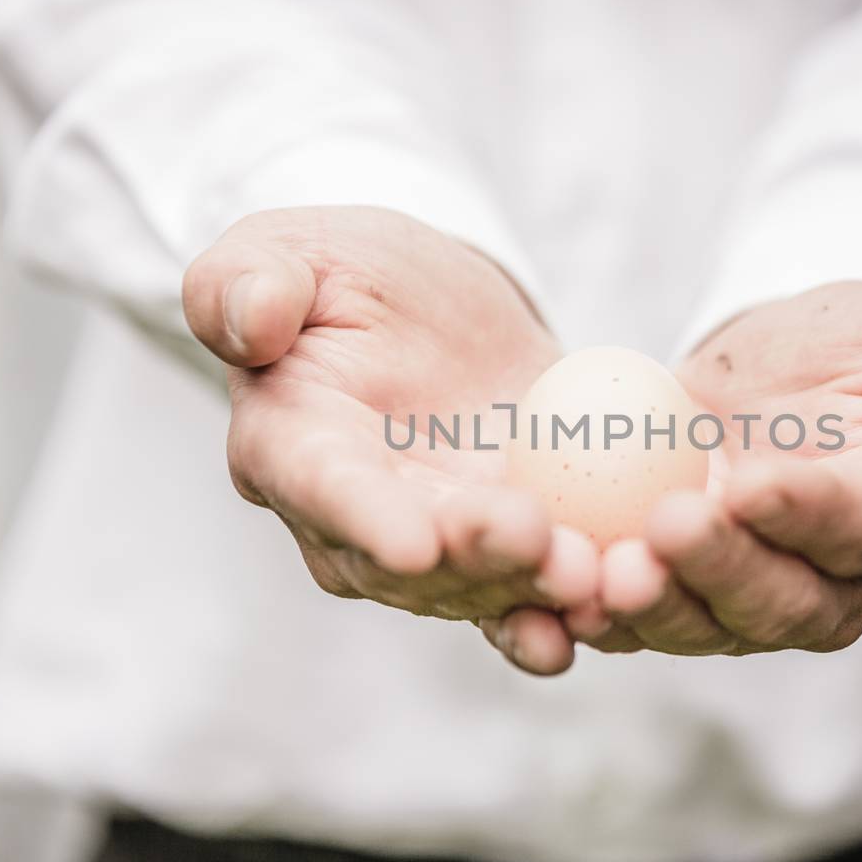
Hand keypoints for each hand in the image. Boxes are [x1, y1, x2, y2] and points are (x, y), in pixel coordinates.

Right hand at [183, 206, 598, 673]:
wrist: (430, 316)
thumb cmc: (344, 276)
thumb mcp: (290, 251)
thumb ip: (248, 283)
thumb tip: (251, 321)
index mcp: (290, 450)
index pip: (323, 489)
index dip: (367, 521)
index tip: (413, 543)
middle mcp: (353, 524)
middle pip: (411, 563)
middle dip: (474, 560)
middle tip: (535, 540)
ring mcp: (435, 546)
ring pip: (478, 587)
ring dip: (533, 590)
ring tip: (591, 577)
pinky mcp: (503, 550)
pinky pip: (530, 593)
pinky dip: (568, 609)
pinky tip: (613, 609)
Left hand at [488, 281, 861, 658]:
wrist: (778, 371)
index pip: (858, 528)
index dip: (807, 514)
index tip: (751, 481)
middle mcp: (824, 583)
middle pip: (775, 601)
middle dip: (717, 574)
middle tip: (658, 534)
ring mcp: (742, 595)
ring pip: (696, 621)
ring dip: (645, 605)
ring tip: (591, 572)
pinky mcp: (671, 588)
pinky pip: (631, 607)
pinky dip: (586, 602)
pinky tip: (539, 580)